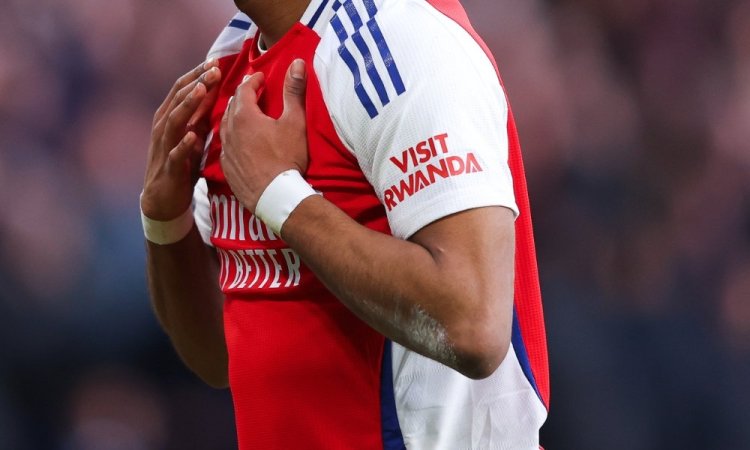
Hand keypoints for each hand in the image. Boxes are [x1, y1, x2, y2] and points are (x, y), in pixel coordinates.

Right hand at [142, 60, 222, 219]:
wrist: (163, 199)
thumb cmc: (181, 164)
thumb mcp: (193, 136)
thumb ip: (201, 116)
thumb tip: (218, 94)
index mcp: (169, 117)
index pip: (182, 89)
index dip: (197, 74)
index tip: (214, 61)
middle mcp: (163, 128)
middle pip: (178, 99)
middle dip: (196, 82)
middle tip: (213, 69)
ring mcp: (164, 147)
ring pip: (173, 121)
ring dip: (187, 105)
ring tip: (202, 90)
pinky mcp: (169, 168)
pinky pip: (175, 154)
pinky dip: (184, 144)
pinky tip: (193, 136)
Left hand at [220, 59, 308, 212]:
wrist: (274, 196)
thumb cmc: (287, 157)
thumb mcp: (295, 122)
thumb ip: (294, 91)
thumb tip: (296, 63)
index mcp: (244, 115)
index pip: (244, 89)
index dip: (253, 80)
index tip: (261, 78)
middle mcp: (229, 130)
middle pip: (231, 105)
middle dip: (242, 97)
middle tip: (252, 93)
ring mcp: (226, 150)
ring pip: (225, 126)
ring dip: (234, 117)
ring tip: (245, 116)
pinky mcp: (226, 167)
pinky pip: (226, 146)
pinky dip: (232, 138)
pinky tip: (240, 143)